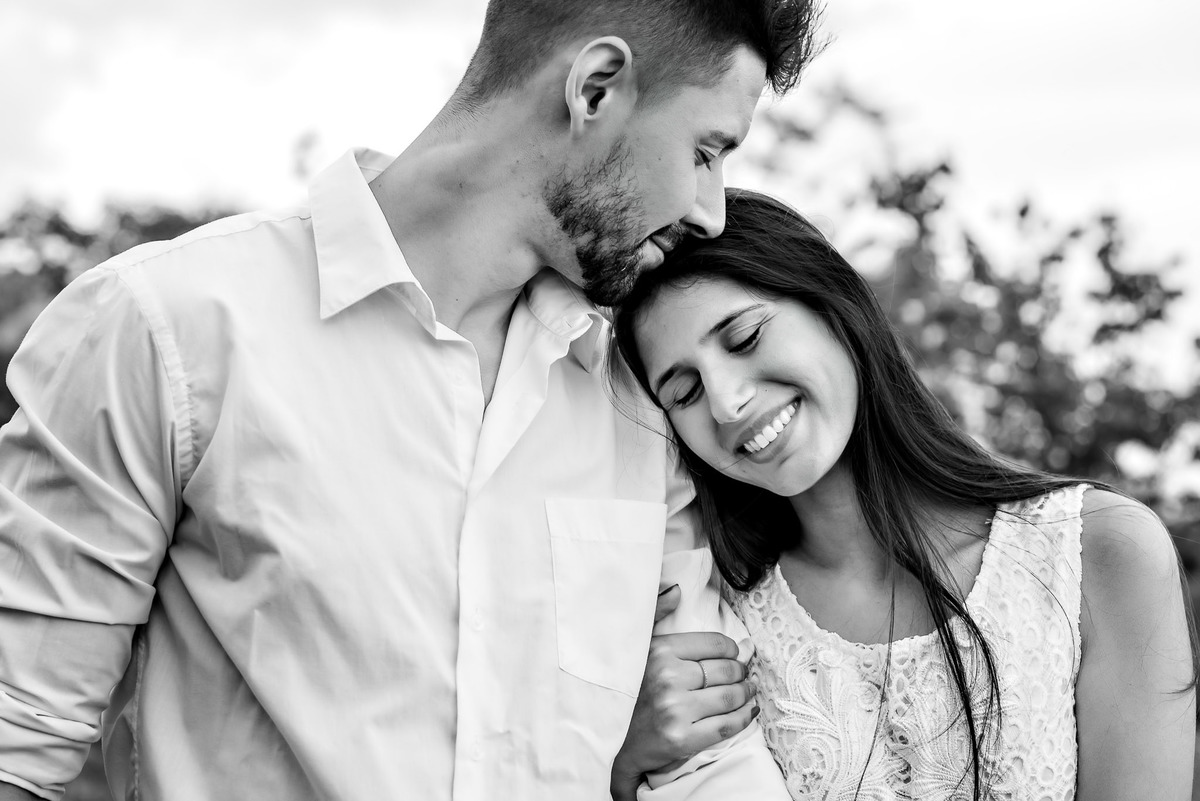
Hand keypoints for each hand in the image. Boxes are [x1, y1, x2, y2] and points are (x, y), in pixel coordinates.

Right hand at [610, 586, 758, 800]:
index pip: (715, 644)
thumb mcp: (637, 645)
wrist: (613, 741)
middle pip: (727, 670)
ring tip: (748, 691)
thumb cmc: (629, 689)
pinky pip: (727, 725)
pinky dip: (745, 717)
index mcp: (660, 651)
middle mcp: (668, 678)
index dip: (732, 649)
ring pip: (731, 697)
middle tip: (743, 674)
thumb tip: (677, 590)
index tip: (734, 654)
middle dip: (742, 671)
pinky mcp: (683, 739)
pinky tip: (749, 711)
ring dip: (747, 693)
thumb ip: (656, 613)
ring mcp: (676, 710)